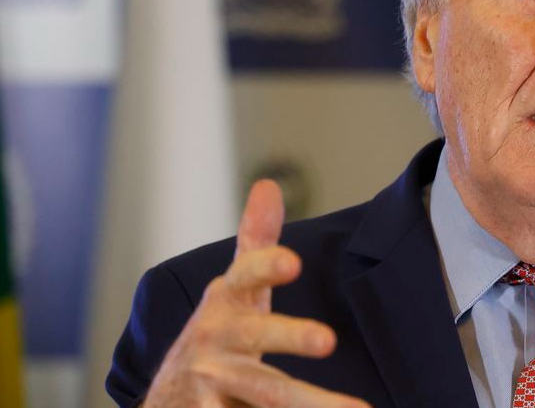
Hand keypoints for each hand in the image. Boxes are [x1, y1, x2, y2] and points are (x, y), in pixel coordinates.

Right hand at [143, 180, 370, 407]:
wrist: (170, 399)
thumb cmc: (218, 336)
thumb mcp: (234, 291)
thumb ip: (255, 244)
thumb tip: (268, 184)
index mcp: (225, 302)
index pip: (245, 276)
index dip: (265, 268)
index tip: (292, 261)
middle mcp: (215, 340)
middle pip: (257, 338)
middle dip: (290, 336)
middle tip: (328, 340)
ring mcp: (211, 384)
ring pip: (266, 394)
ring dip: (310, 403)